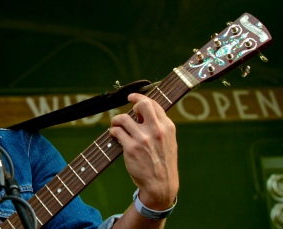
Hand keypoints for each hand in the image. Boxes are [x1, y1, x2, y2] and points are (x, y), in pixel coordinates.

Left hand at [109, 93, 178, 209]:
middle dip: (132, 105)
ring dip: (116, 121)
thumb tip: (143, 111)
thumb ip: (159, 126)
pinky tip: (114, 136)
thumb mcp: (169, 141)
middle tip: (128, 113)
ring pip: (123, 118)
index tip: (131, 97)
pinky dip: (113, 132)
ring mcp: (143, 139)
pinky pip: (116, 132)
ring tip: (116, 127)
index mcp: (167, 127)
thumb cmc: (163, 163)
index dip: (140, 97)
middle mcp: (156, 131)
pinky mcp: (131, 148)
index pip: (154, 104)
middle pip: (142, 105)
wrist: (161, 185)